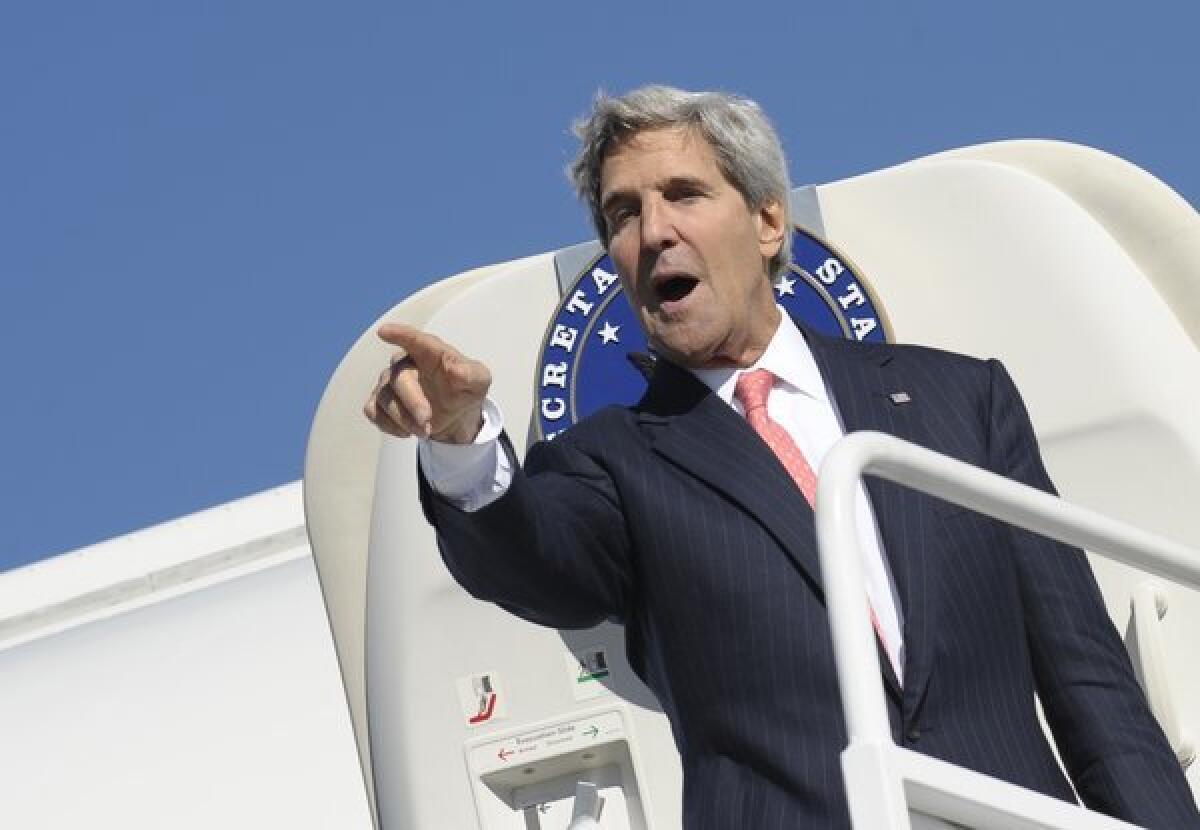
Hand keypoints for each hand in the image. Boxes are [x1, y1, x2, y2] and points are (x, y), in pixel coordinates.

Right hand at [364, 323, 491, 443]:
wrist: (456, 414)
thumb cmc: (465, 389)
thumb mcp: (479, 381)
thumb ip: (472, 374)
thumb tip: (457, 370)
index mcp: (429, 352)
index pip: (414, 340)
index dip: (399, 335)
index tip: (383, 331)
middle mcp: (404, 364)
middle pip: (398, 378)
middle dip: (412, 402)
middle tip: (427, 420)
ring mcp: (389, 383)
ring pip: (384, 399)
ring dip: (405, 420)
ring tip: (426, 430)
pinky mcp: (379, 401)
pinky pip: (372, 411)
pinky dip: (389, 425)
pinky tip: (407, 431)